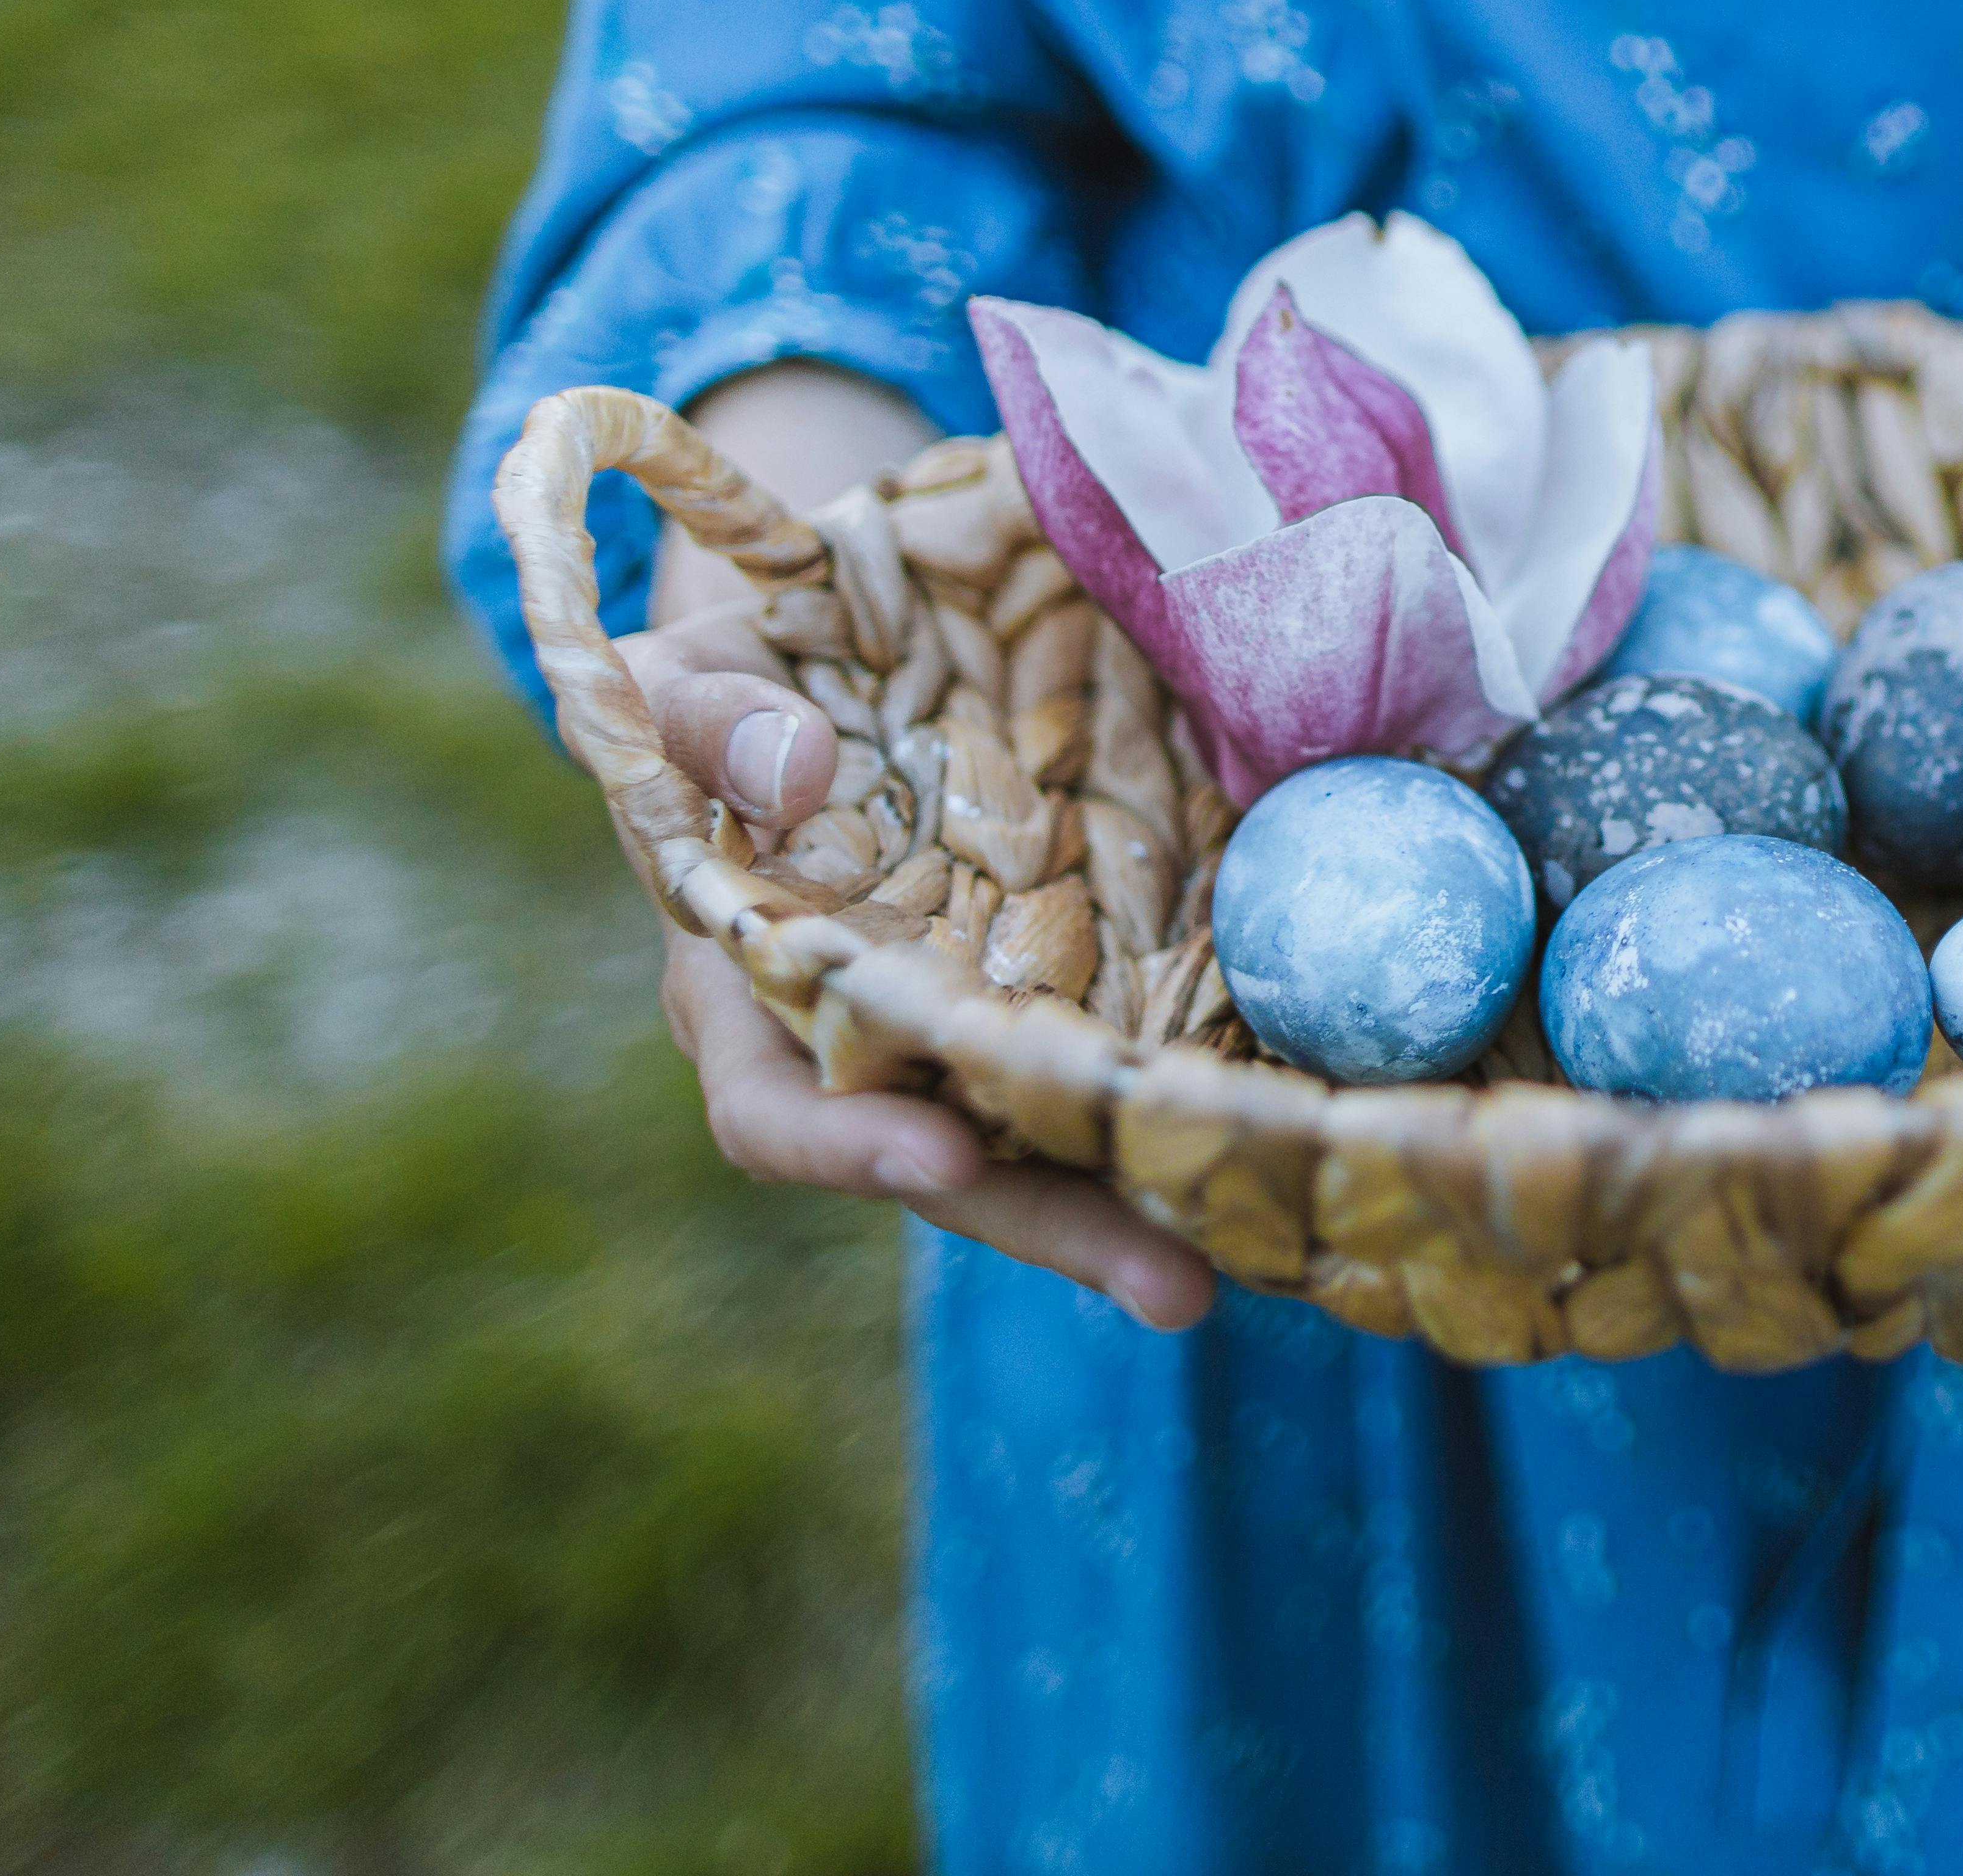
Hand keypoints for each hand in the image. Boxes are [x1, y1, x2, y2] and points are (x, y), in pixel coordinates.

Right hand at [626, 364, 1216, 1329]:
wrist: (820, 675)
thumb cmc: (731, 686)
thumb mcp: (692, 675)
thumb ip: (712, 719)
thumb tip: (784, 772)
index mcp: (743, 994)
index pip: (773, 1109)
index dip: (850, 1148)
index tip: (947, 1160)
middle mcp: (853, 1048)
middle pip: (950, 1169)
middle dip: (1057, 1225)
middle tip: (1177, 1287)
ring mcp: (957, 1036)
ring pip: (1044, 1145)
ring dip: (1138, 1203)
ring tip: (1247, 1248)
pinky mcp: (1044, 1000)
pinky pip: (1105, 1067)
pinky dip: (1175, 1106)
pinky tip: (1270, 1135)